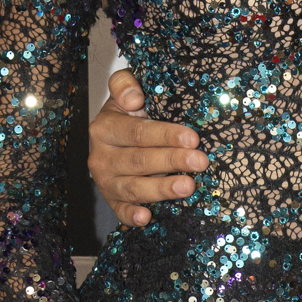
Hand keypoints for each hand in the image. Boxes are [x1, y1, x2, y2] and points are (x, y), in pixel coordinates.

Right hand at [87, 71, 206, 228]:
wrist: (112, 137)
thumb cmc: (127, 114)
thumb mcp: (122, 92)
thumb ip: (123, 84)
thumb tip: (134, 98)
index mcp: (103, 128)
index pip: (137, 132)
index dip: (165, 135)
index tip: (192, 137)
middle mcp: (100, 157)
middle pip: (139, 161)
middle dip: (171, 161)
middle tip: (200, 161)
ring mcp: (106, 182)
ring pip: (134, 188)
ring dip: (161, 189)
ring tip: (188, 186)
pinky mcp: (112, 201)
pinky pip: (120, 211)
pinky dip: (131, 216)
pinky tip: (147, 217)